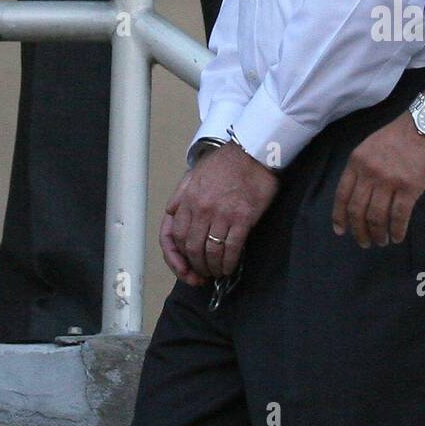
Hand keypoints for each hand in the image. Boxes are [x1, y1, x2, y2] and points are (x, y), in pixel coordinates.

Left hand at [160, 142, 279, 282]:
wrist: (253, 153)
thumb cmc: (226, 162)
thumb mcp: (195, 173)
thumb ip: (181, 194)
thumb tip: (171, 213)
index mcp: (188, 199)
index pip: (175, 236)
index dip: (178, 256)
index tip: (185, 264)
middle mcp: (202, 209)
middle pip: (192, 248)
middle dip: (196, 265)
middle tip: (202, 273)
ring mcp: (222, 215)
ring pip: (211, 251)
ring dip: (212, 267)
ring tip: (216, 273)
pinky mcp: (242, 219)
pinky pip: (231, 248)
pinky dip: (229, 263)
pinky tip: (230, 268)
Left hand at [332, 111, 424, 247]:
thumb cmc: (403, 134)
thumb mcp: (373, 146)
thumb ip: (364, 168)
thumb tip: (362, 195)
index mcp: (357, 162)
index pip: (342, 195)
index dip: (340, 216)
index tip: (341, 231)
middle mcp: (369, 172)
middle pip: (357, 210)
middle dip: (359, 231)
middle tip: (365, 242)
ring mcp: (389, 180)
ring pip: (377, 216)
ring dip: (378, 233)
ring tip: (382, 241)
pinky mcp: (409, 187)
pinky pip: (399, 216)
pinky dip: (397, 230)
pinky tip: (398, 236)